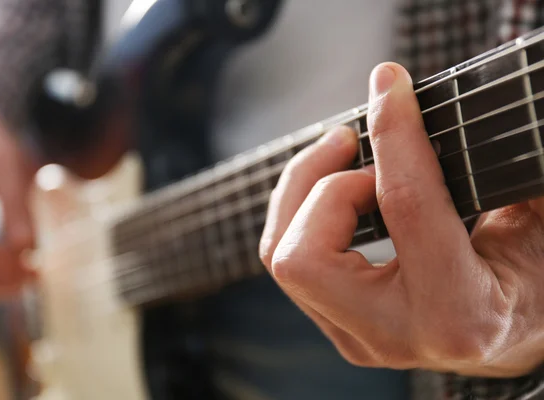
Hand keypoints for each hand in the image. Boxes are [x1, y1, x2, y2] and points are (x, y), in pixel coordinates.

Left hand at [259, 62, 543, 377]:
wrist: (509, 331)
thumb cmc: (530, 273)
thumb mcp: (533, 220)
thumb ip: (500, 166)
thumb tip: (433, 104)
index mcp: (459, 312)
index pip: (406, 206)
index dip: (395, 134)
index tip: (390, 84)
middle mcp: (393, 335)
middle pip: (303, 256)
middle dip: (322, 183)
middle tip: (354, 143)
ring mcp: (356, 337)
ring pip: (282, 257)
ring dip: (302, 191)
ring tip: (344, 155)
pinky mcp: (337, 325)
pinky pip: (288, 258)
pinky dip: (301, 210)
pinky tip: (336, 185)